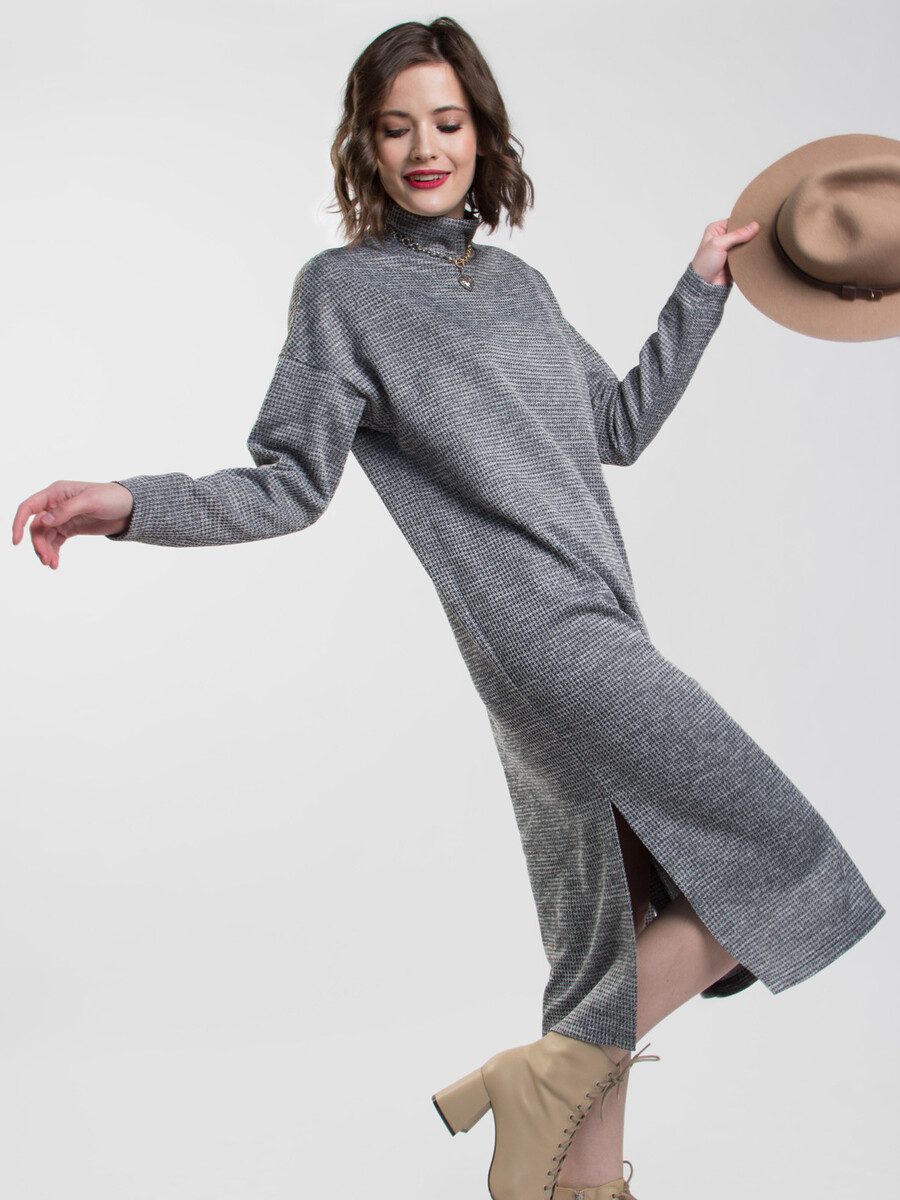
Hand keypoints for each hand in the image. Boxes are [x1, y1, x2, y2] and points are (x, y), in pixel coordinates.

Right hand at [12, 480, 134, 569]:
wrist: (130, 508)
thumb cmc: (112, 498)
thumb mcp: (90, 501)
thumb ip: (66, 510)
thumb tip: (43, 521)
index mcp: (56, 492)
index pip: (29, 507)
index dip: (18, 523)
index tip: (16, 542)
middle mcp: (55, 504)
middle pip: (36, 527)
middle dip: (38, 544)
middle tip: (46, 560)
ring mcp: (62, 517)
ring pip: (44, 536)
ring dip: (45, 550)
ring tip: (52, 564)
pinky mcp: (70, 528)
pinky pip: (55, 541)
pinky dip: (53, 552)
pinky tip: (56, 563)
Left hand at [691, 219, 759, 286]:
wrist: (706, 286)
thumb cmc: (704, 264)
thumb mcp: (718, 244)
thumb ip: (736, 235)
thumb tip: (753, 226)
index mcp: (717, 229)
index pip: (736, 220)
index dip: (746, 221)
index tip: (758, 222)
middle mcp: (724, 237)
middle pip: (743, 231)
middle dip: (751, 234)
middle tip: (762, 233)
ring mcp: (731, 249)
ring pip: (747, 243)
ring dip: (752, 245)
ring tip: (761, 243)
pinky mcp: (736, 259)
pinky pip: (748, 254)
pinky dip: (752, 254)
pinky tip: (758, 253)